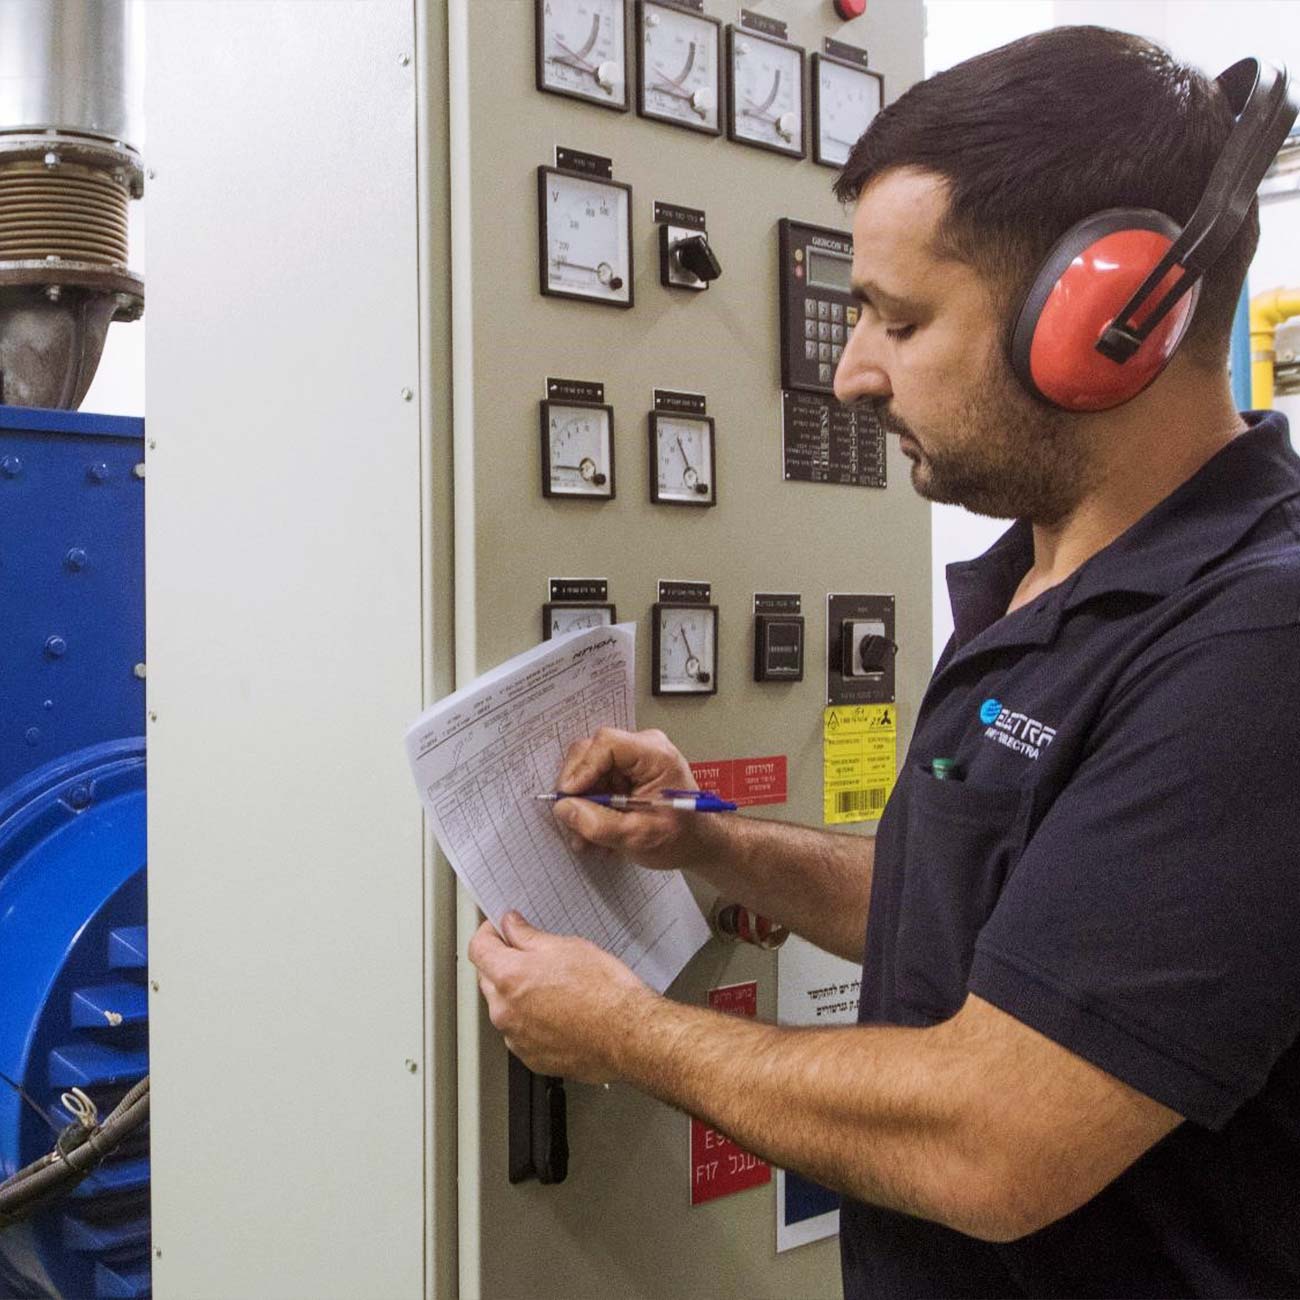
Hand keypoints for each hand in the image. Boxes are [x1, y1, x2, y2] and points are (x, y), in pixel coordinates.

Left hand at [468, 912, 653, 1082]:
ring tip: (554, 987)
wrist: (628, 1036)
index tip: (500, 929)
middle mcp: (506, 1012)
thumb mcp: (567, 947)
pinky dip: (531, 1021)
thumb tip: (512, 926)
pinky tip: (559, 1012)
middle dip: (503, 963)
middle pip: (488, 978)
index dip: (489, 932)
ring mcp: (517, 1039)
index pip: (478, 948)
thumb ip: (529, 936)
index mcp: (510, 978)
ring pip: (504, 1008)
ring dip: (518, 994)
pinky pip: (520, 1033)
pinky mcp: (532, 1058)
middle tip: (532, 954)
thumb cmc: (605, 993)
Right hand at [552, 727, 713, 871]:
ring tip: (585, 837)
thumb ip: (598, 823)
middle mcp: (643, 748)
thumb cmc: (680, 837)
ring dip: (581, 804)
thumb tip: (564, 808)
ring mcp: (633, 758)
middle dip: (577, 791)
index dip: (582, 768)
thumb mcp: (638, 836)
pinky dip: (590, 806)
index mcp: (656, 755)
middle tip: (571, 822)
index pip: (607, 743)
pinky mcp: (625, 771)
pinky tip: (594, 831)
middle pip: (591, 753)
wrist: (697, 843)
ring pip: (588, 770)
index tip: (569, 796)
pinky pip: (595, 781)